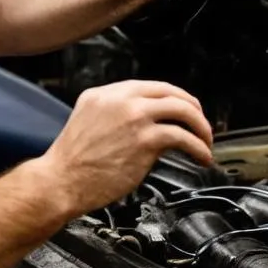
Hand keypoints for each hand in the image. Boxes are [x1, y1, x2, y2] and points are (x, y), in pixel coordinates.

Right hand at [39, 80, 213, 215]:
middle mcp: (120, 100)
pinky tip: (201, 157)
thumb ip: (114, 114)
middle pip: (170, 92)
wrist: (61, 181)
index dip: (174, 97)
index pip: (150, 86)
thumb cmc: (73, 161)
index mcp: (104, 93)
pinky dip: (198, 147)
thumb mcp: (88, 121)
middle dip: (193, 109)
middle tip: (201, 124)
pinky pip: (183, 137)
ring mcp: (134, 117)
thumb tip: (148, 122)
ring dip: (201, 127)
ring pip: (182, 110)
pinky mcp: (145, 140)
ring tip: (205, 142)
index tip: (184, 110)